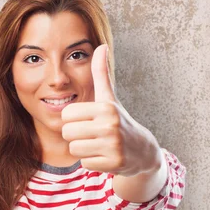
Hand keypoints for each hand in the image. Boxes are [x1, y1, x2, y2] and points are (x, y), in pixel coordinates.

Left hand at [61, 44, 159, 176]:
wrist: (142, 150)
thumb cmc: (119, 120)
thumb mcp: (109, 98)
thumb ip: (101, 73)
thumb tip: (101, 46)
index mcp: (105, 107)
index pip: (66, 115)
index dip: (73, 120)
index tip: (87, 120)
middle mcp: (109, 125)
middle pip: (67, 133)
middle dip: (76, 136)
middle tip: (91, 135)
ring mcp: (113, 145)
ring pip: (74, 150)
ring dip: (83, 150)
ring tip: (98, 145)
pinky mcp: (114, 163)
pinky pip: (85, 163)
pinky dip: (92, 161)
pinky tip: (104, 156)